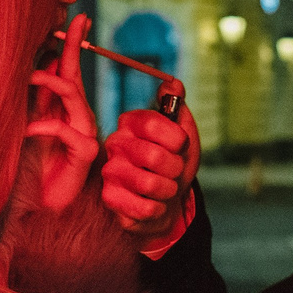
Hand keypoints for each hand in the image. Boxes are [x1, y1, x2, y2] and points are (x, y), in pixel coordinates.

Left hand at [25, 13, 99, 213]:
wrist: (32, 208)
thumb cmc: (24, 172)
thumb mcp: (19, 128)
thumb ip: (26, 102)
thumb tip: (27, 66)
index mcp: (60, 110)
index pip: (68, 71)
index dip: (73, 44)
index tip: (79, 17)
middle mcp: (74, 119)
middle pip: (75, 77)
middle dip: (72, 49)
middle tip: (68, 24)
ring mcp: (83, 135)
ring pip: (75, 98)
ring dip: (51, 83)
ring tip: (29, 76)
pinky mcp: (85, 155)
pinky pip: (68, 130)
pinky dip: (45, 126)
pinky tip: (28, 131)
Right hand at [102, 100, 200, 247]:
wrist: (168, 201)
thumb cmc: (174, 163)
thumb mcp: (183, 131)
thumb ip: (177, 105)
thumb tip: (173, 84)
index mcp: (131, 122)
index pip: (154, 123)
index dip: (177, 139)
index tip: (180, 146)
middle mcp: (115, 143)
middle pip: (154, 156)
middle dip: (175, 168)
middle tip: (173, 170)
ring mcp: (109, 171)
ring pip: (150, 184)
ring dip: (168, 190)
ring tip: (164, 187)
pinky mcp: (109, 198)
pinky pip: (145, 207)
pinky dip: (158, 208)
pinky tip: (153, 203)